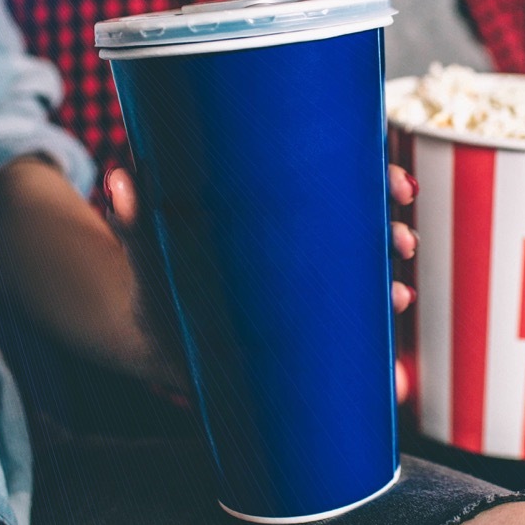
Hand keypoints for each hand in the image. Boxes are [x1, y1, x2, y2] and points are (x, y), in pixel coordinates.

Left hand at [105, 164, 422, 394]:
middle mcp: (296, 241)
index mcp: (270, 209)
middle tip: (404, 243)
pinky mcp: (298, 323)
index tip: (398, 186)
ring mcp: (300, 284)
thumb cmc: (153, 282)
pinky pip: (344, 320)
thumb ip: (136, 221)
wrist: (146, 332)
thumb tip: (120, 180)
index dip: (371, 177)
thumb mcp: (147, 251)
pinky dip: (371, 331)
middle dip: (389, 229)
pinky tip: (392, 346)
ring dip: (388, 283)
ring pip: (359, 274)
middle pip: (357, 224)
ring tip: (399, 298)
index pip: (331, 181)